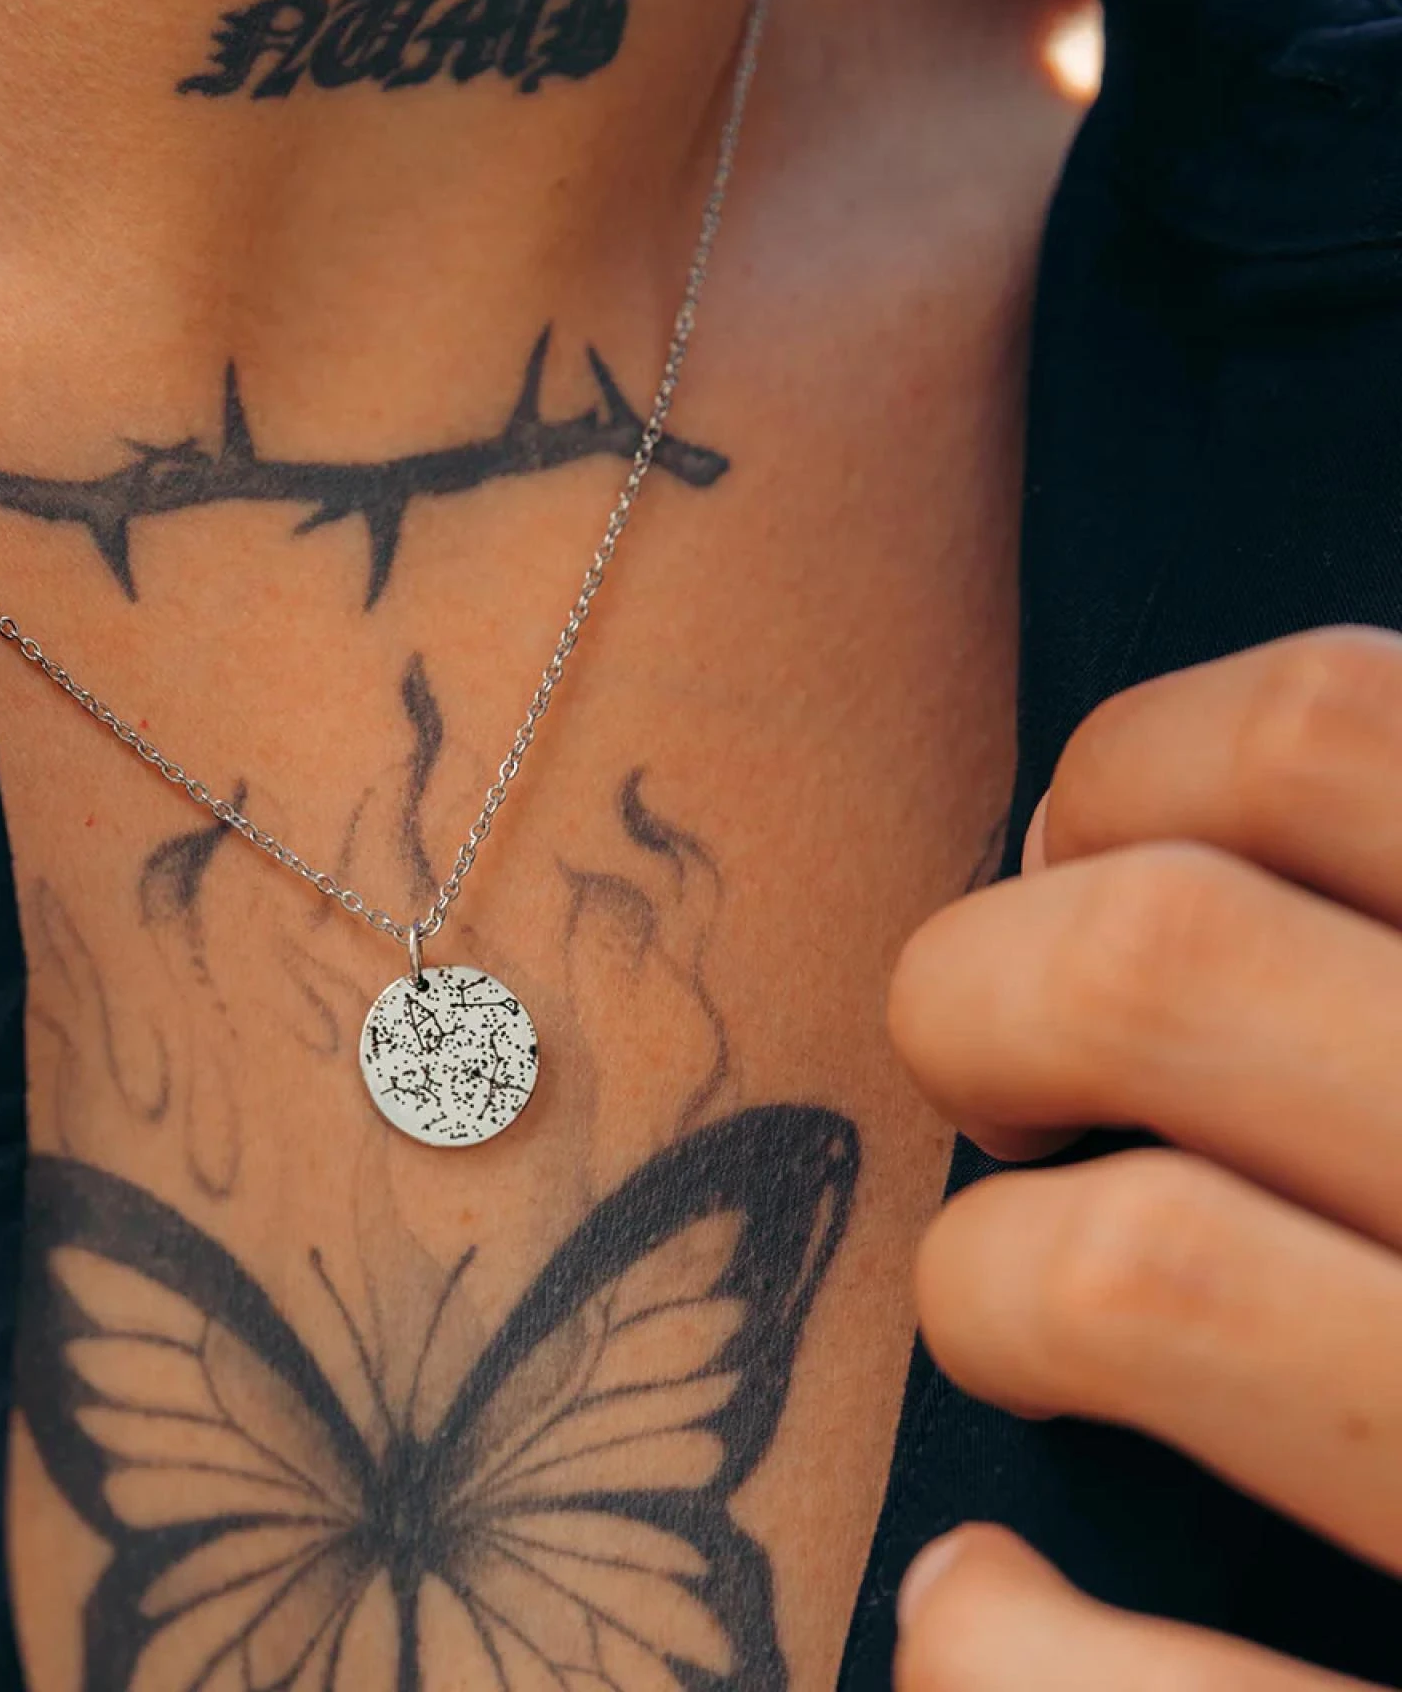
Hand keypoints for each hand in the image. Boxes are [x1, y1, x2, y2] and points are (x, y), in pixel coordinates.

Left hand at [886, 626, 1401, 1689]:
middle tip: (994, 1079)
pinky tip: (987, 1604)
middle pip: (1149, 959)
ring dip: (983, 1281)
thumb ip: (1396, 932)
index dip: (1121, 778)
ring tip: (1008, 1309)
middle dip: (973, 995)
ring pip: (1127, 1269)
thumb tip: (1096, 832)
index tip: (1070, 858)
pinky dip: (996, 1644)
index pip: (1315, 733)